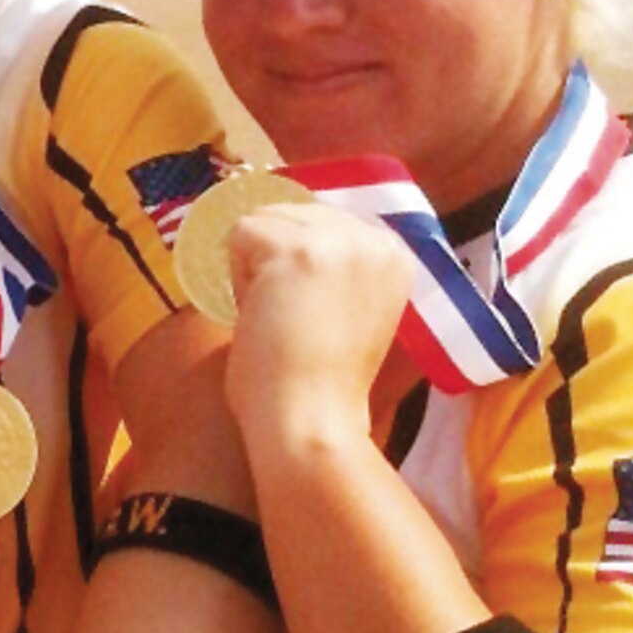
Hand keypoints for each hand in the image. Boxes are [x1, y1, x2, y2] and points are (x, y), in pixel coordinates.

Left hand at [222, 202, 412, 447]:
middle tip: (289, 318)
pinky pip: (241, 234)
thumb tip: (287, 229)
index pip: (324, 220)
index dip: (297, 261)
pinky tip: (261, 313)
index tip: (308, 310)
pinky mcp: (299, 249)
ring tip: (277, 316)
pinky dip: (237, 275)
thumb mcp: (350, 308)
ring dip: (254, 268)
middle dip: (274, 260)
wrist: (313, 419)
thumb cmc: (321, 381)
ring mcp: (341, 240)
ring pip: (264, 221)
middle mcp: (377, 239)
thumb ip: (338, 269)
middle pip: (293, 214)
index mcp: (395, 255)